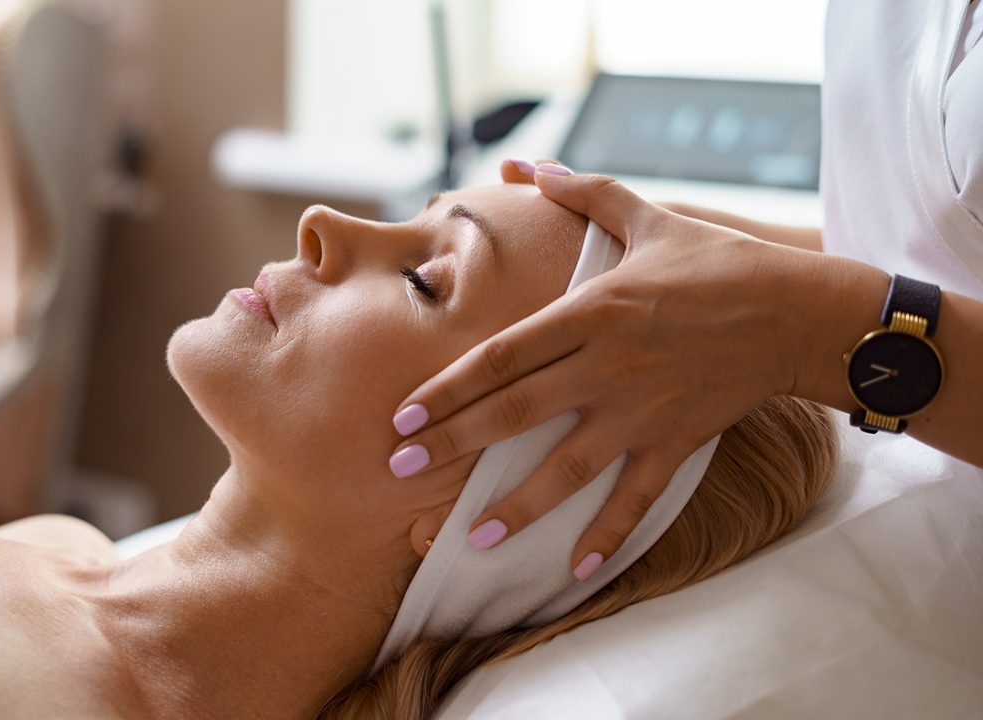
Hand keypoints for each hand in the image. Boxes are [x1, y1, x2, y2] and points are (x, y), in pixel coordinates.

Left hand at [390, 161, 811, 576]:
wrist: (797, 309)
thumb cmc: (718, 260)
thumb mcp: (647, 217)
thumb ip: (582, 193)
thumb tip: (527, 167)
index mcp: (591, 310)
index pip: (502, 355)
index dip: (450, 387)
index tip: (404, 414)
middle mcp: (607, 365)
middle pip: (515, 411)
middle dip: (453, 442)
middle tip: (400, 469)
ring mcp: (642, 409)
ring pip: (567, 466)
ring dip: (518, 504)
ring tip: (472, 535)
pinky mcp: (677, 441)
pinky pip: (637, 496)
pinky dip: (609, 533)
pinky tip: (576, 568)